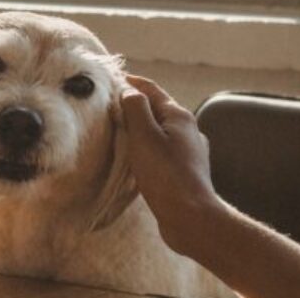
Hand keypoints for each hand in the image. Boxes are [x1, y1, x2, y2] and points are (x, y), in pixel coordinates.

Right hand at [120, 75, 222, 254]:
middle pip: (157, 109)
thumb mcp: (144, 136)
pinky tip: (137, 160)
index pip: (152, 89)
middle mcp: (188, 130)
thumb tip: (129, 91)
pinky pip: (162, 151)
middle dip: (134, 106)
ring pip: (160, 132)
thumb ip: (135, 109)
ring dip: (140, 129)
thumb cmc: (166, 175)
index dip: (130, 82)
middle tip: (108, 107)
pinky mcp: (186, 171)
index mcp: (179, 116)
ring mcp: (189, 152)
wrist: (191, 217)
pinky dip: (147, 148)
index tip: (110, 81)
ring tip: (119, 132)